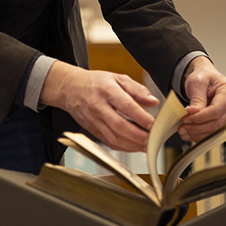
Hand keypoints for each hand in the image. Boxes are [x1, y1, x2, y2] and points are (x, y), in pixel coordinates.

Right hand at [39, 62, 159, 151]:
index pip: (126, 106)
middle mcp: (98, 107)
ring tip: (148, 145)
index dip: (141, 117)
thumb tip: (154, 102)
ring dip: (133, 145)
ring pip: (114, 138)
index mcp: (107, 90)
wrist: (71, 88)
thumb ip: (137, 89)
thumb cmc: (97, 82)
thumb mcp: (118, 78)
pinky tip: (135, 146)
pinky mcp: (92, 130)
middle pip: (120, 126)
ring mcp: (94, 120)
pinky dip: (124, 147)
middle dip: (139, 136)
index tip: (154, 124)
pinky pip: (109, 143)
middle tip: (153, 139)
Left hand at [178, 56, 225, 141]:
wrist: (207, 79)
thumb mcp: (197, 82)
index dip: (200, 117)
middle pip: (218, 122)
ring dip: (199, 134)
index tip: (186, 118)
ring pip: (217, 131)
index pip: (217, 110)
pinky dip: (202, 135)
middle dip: (198, 127)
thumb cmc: (205, 77)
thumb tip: (194, 113)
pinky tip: (190, 134)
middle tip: (182, 128)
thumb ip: (197, 98)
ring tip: (184, 131)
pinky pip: (216, 133)